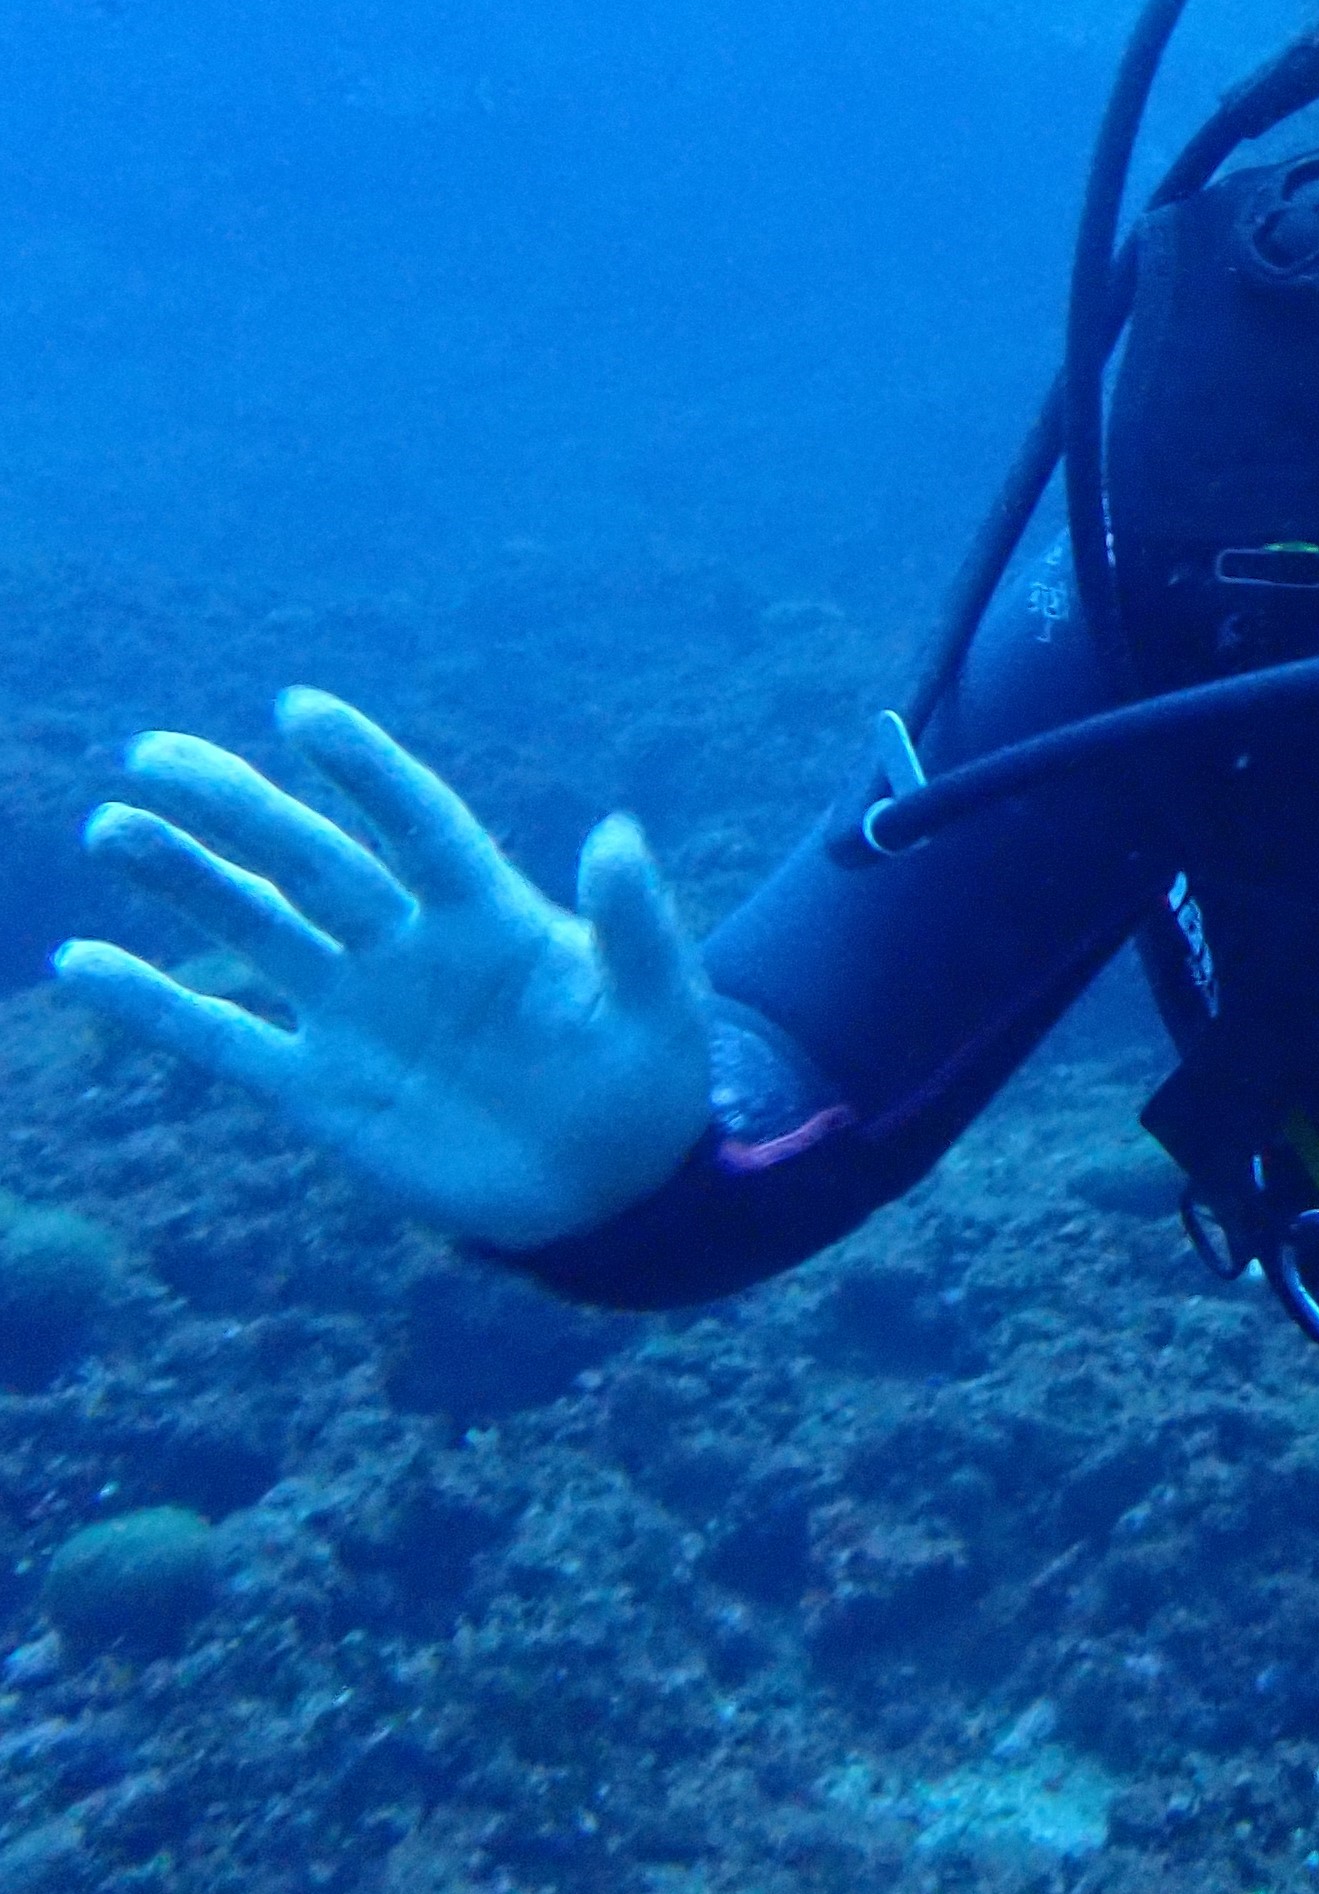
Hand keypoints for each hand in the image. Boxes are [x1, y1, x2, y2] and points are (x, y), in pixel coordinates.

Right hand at [54, 689, 710, 1249]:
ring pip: (256, 928)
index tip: (300, 710)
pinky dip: (154, 1005)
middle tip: (151, 752)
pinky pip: (222, 1037)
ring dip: (185, 880)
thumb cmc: (645, 1078)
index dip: (364, 768)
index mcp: (491, 915)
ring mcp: (357, 1013)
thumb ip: (634, 923)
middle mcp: (408, 947)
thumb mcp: (659, 1002)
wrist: (608, 1183)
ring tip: (113, 826)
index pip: (418, 822)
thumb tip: (616, 830)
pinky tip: (83, 963)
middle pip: (312, 860)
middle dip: (237, 807)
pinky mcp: (321, 1088)